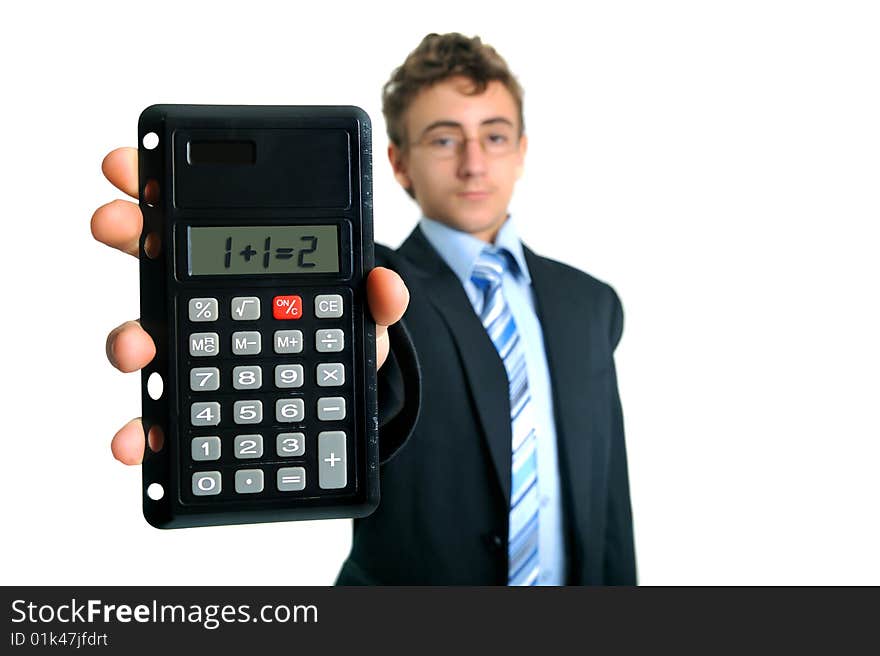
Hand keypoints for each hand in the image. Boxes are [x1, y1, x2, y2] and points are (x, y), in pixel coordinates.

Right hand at [92, 147, 409, 464]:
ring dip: (127, 338)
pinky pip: (159, 414)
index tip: (127, 163)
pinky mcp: (188, 405)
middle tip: (110, 219)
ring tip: (135, 349)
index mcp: (243, 267)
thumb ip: (378, 301)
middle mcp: (205, 301)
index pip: (195, 213)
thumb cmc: (340, 345)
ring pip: (144, 336)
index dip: (157, 182)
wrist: (336, 403)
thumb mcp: (364, 319)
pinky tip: (137, 440)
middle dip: (125, 230)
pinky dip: (143, 427)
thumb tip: (386, 284)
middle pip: (152, 257)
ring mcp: (191, 352)